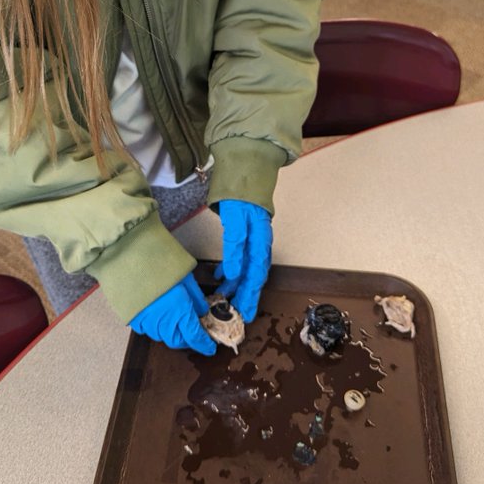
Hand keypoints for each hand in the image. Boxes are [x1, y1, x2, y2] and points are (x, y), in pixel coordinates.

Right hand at [128, 273, 215, 354]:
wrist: (132, 261)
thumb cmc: (161, 266)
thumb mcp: (187, 279)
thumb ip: (196, 298)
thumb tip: (202, 310)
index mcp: (180, 312)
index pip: (195, 337)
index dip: (204, 344)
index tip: (209, 347)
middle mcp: (164, 322)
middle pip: (178, 341)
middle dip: (187, 340)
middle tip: (193, 333)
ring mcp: (147, 323)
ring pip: (162, 337)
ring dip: (171, 333)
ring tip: (175, 322)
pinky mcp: (135, 319)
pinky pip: (147, 330)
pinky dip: (156, 327)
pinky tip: (159, 317)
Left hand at [216, 200, 271, 322]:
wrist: (244, 169)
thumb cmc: (240, 194)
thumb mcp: (236, 219)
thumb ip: (235, 245)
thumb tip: (235, 273)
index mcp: (261, 240)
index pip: (256, 273)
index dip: (251, 294)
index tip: (245, 311)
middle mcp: (260, 242)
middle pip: (254, 274)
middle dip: (247, 295)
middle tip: (239, 315)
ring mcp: (254, 239)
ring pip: (248, 267)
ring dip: (238, 284)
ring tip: (226, 299)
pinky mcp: (245, 235)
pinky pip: (241, 258)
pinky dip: (232, 269)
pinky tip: (222, 276)